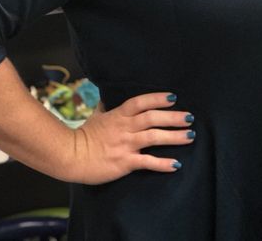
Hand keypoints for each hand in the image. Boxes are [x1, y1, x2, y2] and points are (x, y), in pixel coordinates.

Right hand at [69, 92, 194, 183]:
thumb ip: (106, 107)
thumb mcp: (96, 116)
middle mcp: (124, 127)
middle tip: (190, 117)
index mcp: (118, 115)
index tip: (173, 97)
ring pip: (153, 137)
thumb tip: (107, 96)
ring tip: (190, 136)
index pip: (141, 102)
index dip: (157, 98)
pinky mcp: (124, 163)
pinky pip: (147, 162)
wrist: (71, 156)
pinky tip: (176, 164)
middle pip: (152, 118)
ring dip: (174, 137)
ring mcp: (125, 145)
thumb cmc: (83, 136)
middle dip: (173, 117)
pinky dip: (162, 163)